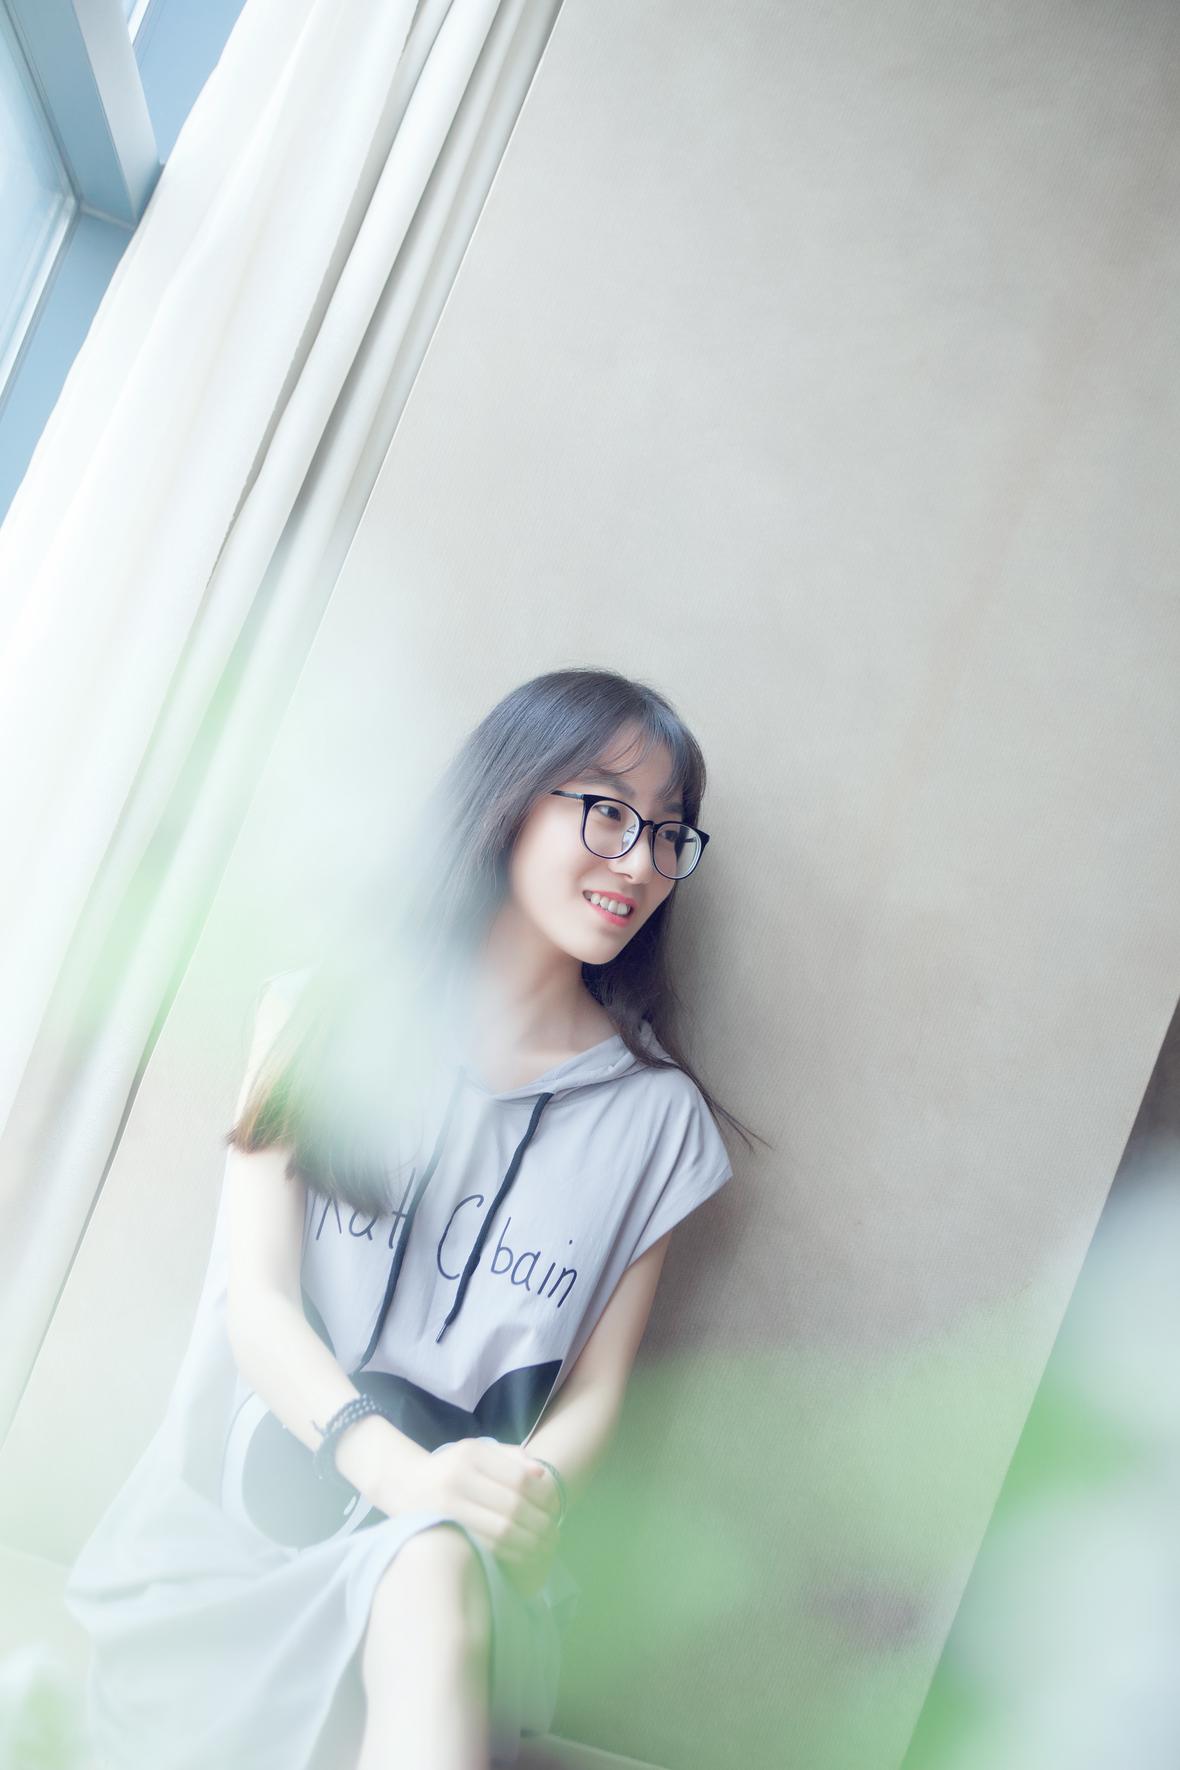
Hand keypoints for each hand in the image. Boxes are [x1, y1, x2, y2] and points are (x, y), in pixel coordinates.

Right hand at [386, 1437, 559, 1588]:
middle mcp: (458, 1479)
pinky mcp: (444, 1532)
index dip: (542, 1496)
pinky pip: (485, 1548)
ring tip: (544, 1547)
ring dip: (530, 1543)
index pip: (518, 1478)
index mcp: (471, 1455)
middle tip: (554, 1533)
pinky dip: (510, 1555)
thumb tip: (541, 1473)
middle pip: (513, 1506)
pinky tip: (523, 1556)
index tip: (555, 1508)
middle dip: (540, 1523)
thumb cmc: (450, 1468)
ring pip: (501, 1531)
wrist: (403, 1485)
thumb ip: (510, 1457)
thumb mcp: (476, 1451)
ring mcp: (448, 1508)